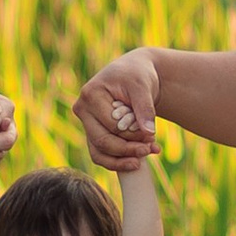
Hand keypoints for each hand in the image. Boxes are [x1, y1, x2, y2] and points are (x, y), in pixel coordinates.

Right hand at [74, 51, 160, 167]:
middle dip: (128, 149)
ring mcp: (86, 123)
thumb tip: (149, 133)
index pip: (111, 125)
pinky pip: (100, 155)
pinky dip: (117, 161)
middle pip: (102, 141)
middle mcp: (83, 110)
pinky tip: (136, 162)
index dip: (133, 135)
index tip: (152, 136)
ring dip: (122, 160)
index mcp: (90, 94)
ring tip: (144, 159)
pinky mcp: (93, 132)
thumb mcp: (142, 86)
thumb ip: (145, 108)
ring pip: (99, 153)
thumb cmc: (137, 75)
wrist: (134, 72)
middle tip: (150, 150)